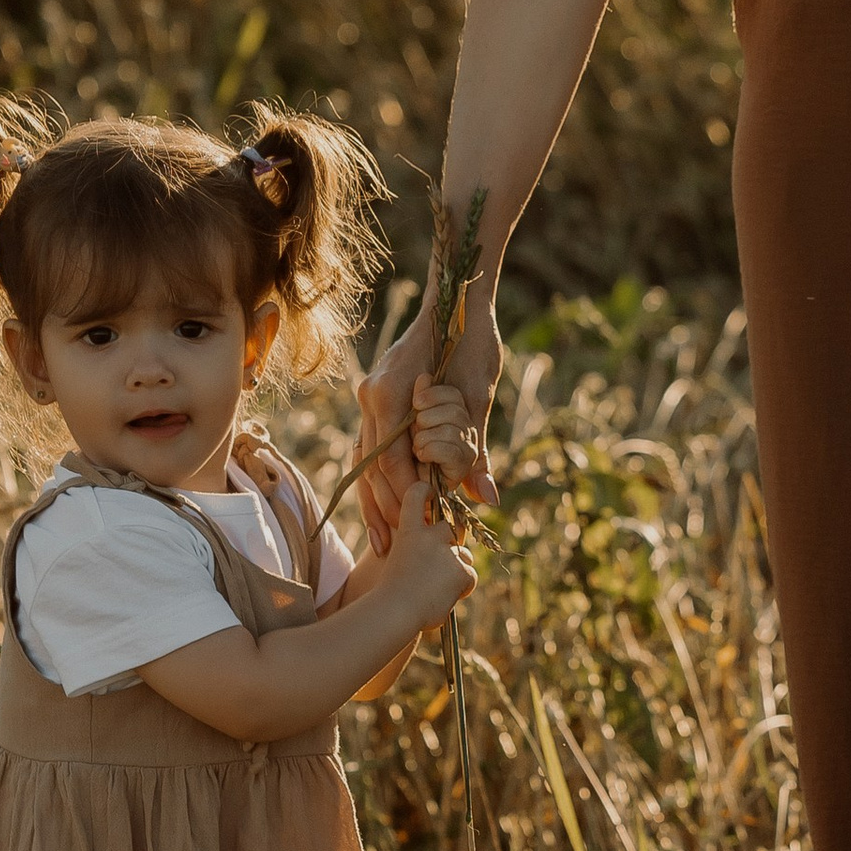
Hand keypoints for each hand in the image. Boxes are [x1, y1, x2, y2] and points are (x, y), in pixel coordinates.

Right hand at [358, 287, 501, 541]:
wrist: (457, 299)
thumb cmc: (472, 340)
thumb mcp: (480, 396)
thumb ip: (476, 449)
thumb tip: (486, 498)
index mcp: (390, 393)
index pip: (390, 462)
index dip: (405, 499)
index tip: (421, 528)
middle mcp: (371, 395)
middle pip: (369, 467)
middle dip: (382, 510)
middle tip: (394, 551)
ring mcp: (370, 395)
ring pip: (364, 460)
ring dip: (375, 500)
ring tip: (384, 539)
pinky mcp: (377, 396)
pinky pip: (371, 445)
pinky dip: (379, 476)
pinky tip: (387, 503)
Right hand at [371, 469, 476, 631]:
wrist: (393, 612)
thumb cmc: (389, 592)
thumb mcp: (394, 561)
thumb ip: (414, 550)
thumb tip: (433, 552)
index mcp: (408, 531)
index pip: (416, 495)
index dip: (425, 490)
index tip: (430, 490)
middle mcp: (429, 536)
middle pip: (452, 528)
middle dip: (452, 541)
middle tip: (440, 562)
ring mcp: (446, 552)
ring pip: (463, 556)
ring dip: (455, 570)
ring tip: (435, 589)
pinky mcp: (461, 570)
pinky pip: (470, 576)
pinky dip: (461, 588)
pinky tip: (444, 598)